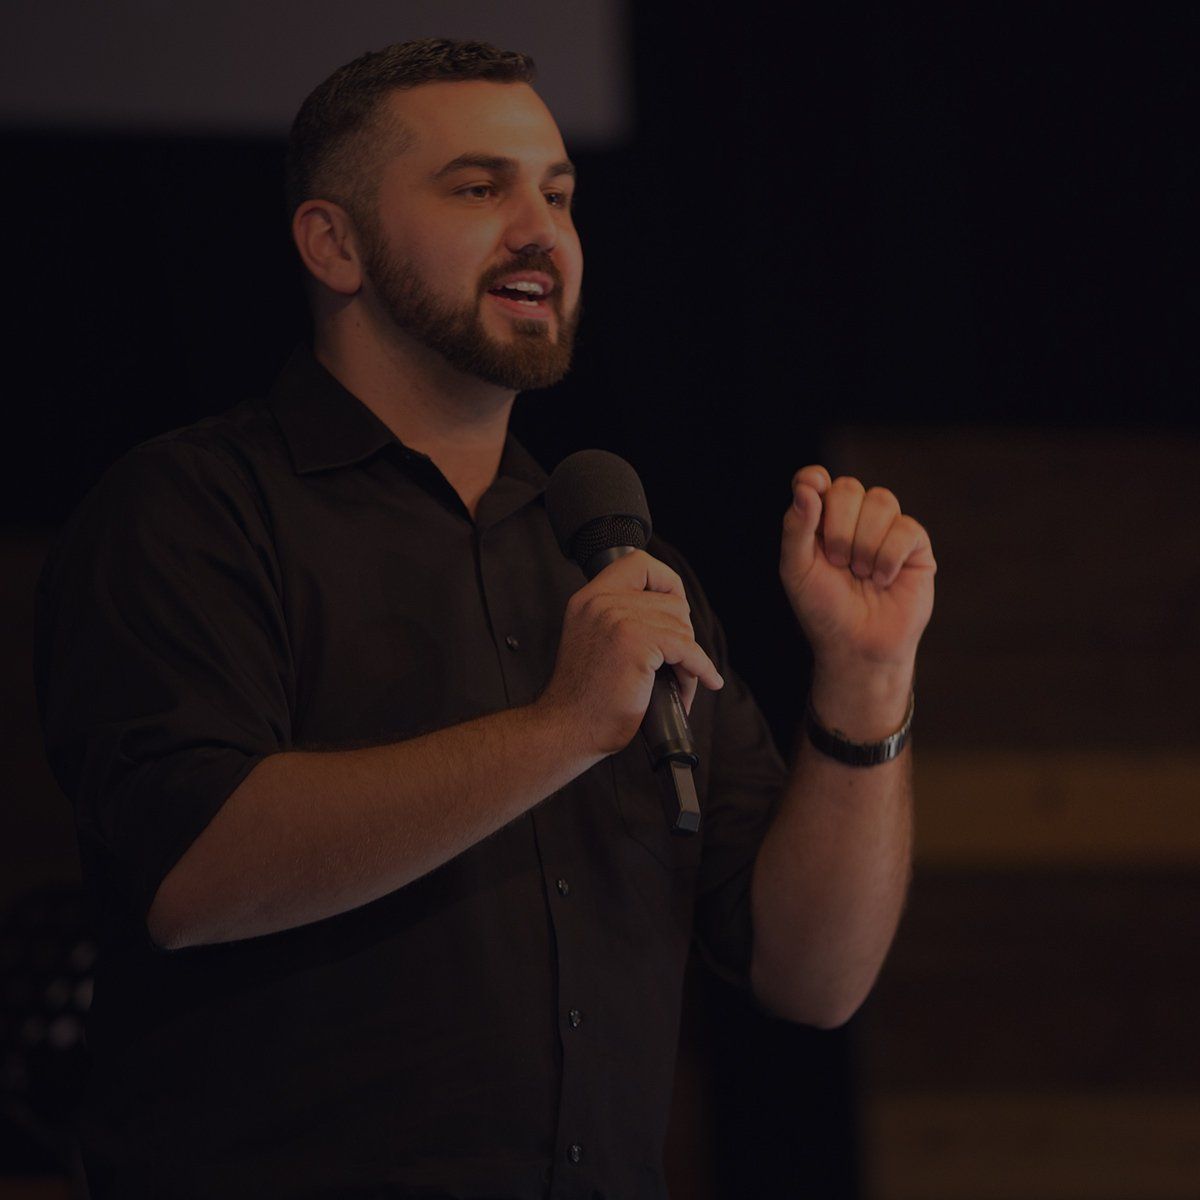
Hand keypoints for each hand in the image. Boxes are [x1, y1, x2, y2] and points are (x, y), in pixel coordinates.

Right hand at [539, 551, 723, 756]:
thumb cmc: (585, 697)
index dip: (666, 581)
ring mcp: (617, 619)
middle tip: (674, 662)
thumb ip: (621, 618)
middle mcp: (600, 602)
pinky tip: (707, 679)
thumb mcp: (594, 640)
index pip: (638, 563)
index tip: (676, 607)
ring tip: (676, 681)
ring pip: (681, 626)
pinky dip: (701, 667)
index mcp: (589, 598)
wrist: (568, 728)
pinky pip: (687, 649)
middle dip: (682, 634)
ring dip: (688, 658)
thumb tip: (676, 615)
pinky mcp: (635, 643)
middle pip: (670, 600)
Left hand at [780, 466, 934, 688]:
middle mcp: (853, 519)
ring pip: (881, 501)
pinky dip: (889, 556)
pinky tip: (883, 579)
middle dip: (839, 526)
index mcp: (820, 521)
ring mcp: (886, 530)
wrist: (858, 646)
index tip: (812, 488)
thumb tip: (806, 488)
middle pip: (848, 487)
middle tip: (837, 561)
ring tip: (860, 573)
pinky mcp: (915, 546)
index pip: (816, 481)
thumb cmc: (823, 609)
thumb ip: (797, 529)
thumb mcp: (797, 570)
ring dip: (864, 543)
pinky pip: (905, 528)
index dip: (813, 479)